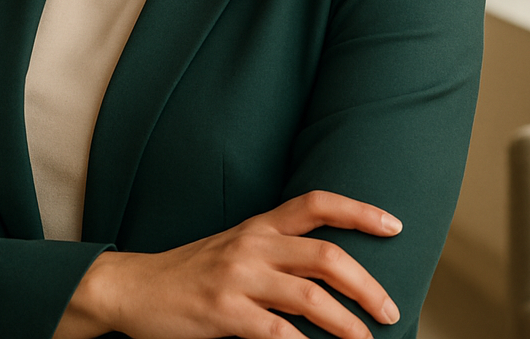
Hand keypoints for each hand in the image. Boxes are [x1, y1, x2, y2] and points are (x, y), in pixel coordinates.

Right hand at [57, 190, 400, 338]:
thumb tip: (332, 275)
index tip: (394, 225)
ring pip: (309, 297)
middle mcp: (252, 244)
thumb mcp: (236, 247)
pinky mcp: (223, 312)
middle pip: (325, 255)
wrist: (135, 287)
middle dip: (366, 284)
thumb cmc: (193, 271)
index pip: (316, 203)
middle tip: (388, 310)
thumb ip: (277, 252)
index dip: (358, 211)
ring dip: (347, 325)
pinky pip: (276, 333)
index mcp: (259, 225)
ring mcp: (238, 278)